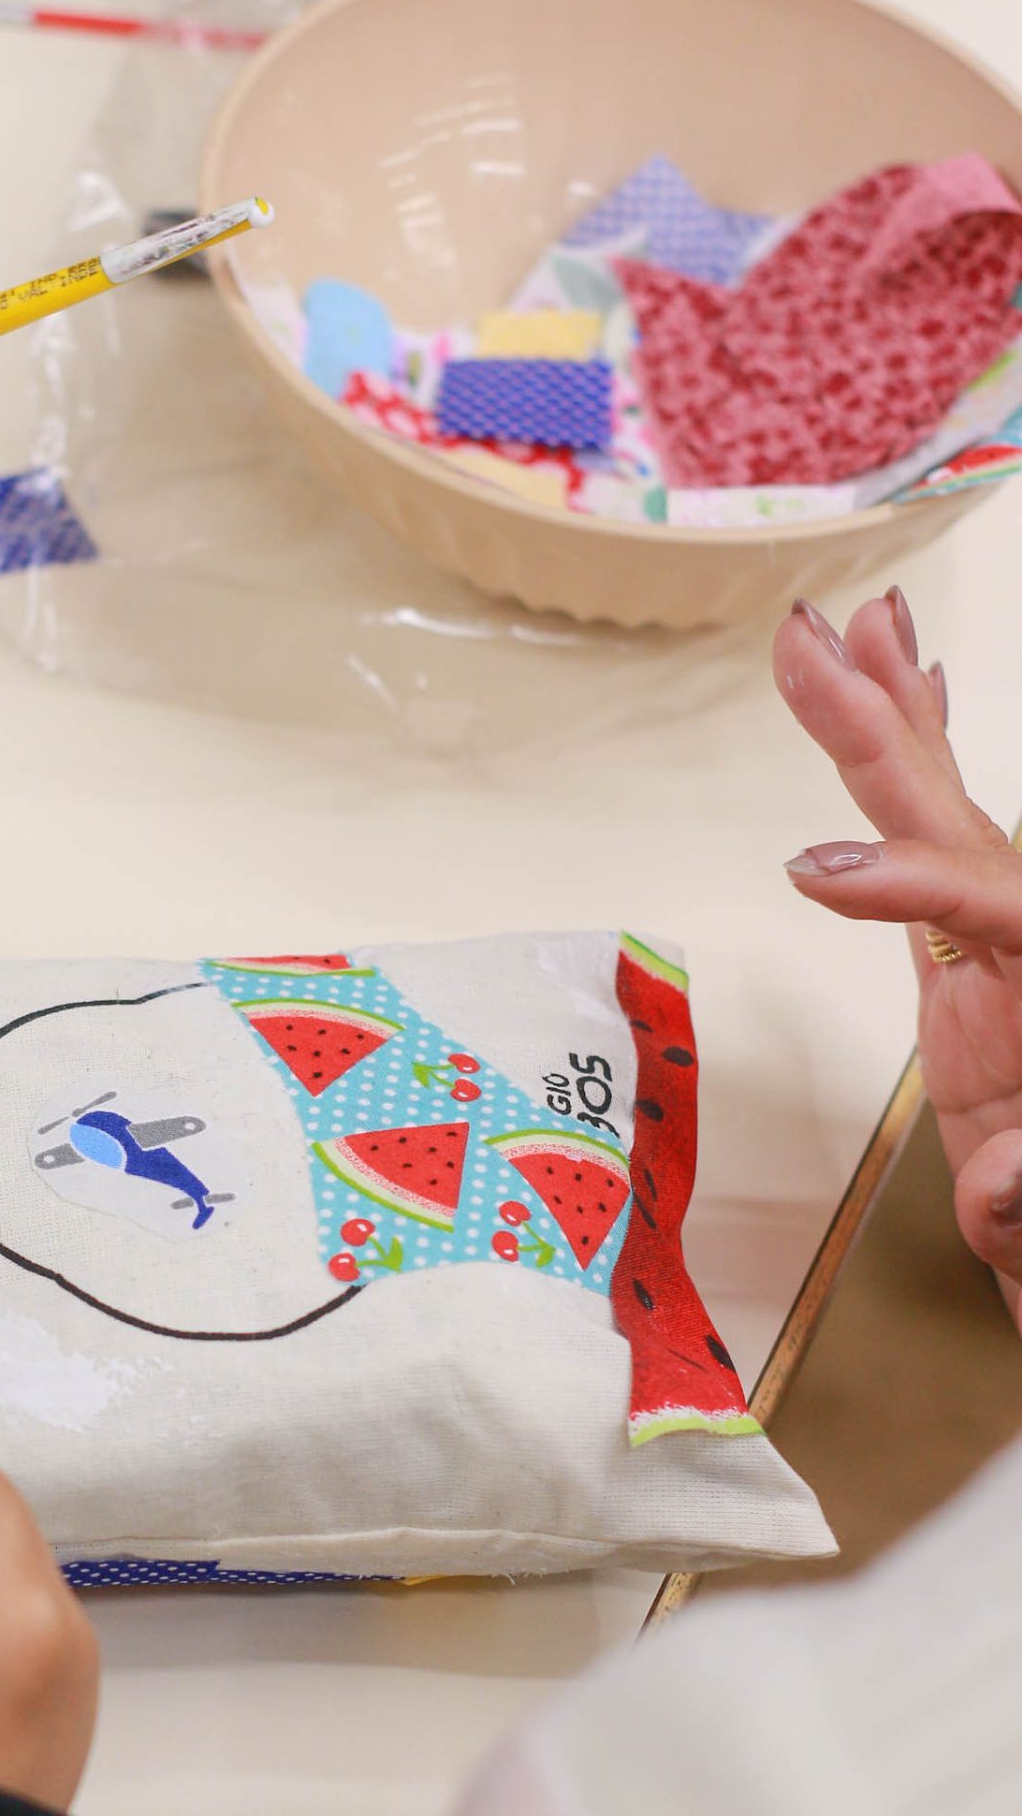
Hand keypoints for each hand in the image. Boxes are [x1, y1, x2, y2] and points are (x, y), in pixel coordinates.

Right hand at [775, 587, 1021, 1325]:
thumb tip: (1000, 1184)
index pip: (992, 910)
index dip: (906, 882)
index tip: (813, 872)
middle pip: (961, 823)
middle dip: (884, 727)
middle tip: (816, 642)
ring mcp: (1003, 957)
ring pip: (945, 818)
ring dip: (889, 721)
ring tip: (847, 632)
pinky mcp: (970, 975)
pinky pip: (931, 860)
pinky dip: (903, 787)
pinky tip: (893, 706)